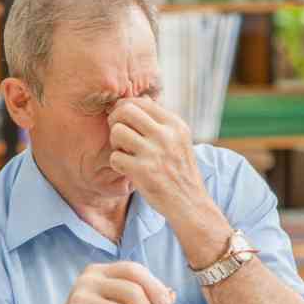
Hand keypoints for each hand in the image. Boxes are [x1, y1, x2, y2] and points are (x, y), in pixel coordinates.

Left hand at [107, 97, 209, 216]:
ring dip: (115, 143)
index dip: (125, 108)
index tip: (123, 120)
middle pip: (126, 110)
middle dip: (115, 120)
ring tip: (125, 152)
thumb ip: (162, 122)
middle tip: (118, 133)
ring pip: (117, 132)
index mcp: (175, 125)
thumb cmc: (180, 171)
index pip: (141, 102)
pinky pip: (114, 157)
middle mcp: (166, 135)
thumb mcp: (180, 141)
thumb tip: (141, 100)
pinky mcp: (142, 172)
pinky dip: (117, 164)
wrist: (189, 203)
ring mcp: (154, 153)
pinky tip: (127, 169)